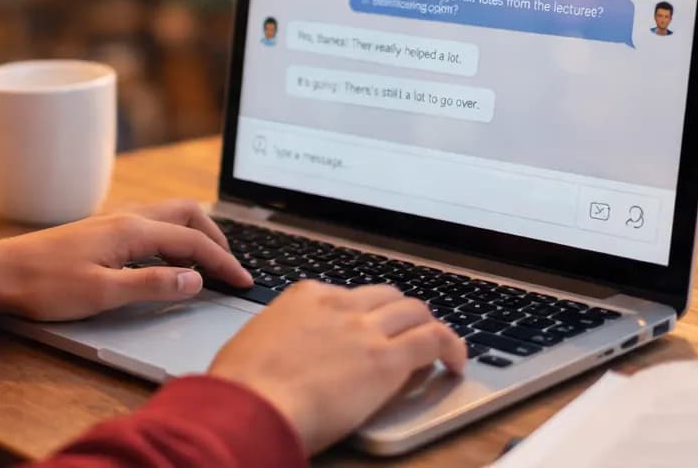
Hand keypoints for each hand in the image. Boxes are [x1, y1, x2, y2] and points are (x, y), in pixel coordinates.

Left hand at [0, 199, 253, 319]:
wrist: (0, 274)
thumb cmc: (45, 286)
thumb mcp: (103, 294)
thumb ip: (152, 286)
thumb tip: (195, 280)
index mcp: (130, 230)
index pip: (193, 242)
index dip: (223, 263)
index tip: (244, 283)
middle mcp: (125, 218)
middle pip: (186, 213)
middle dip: (216, 236)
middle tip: (231, 267)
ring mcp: (112, 221)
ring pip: (168, 215)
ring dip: (195, 232)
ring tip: (209, 260)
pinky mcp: (101, 231)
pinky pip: (151, 223)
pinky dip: (173, 235)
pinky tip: (168, 258)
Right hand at [208, 282, 466, 454]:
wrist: (252, 403)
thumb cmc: (243, 384)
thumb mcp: (256, 341)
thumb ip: (282, 336)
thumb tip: (286, 351)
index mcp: (306, 296)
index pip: (350, 295)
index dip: (366, 314)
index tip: (369, 331)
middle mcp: (340, 304)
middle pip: (388, 297)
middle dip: (402, 314)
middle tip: (408, 336)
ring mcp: (366, 329)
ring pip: (416, 312)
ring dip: (429, 327)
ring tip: (438, 348)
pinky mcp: (387, 359)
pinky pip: (433, 340)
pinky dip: (451, 346)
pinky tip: (454, 362)